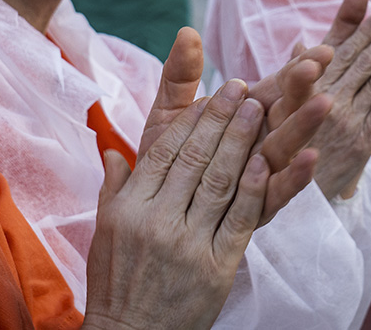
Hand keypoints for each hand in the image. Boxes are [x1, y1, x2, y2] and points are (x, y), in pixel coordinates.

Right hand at [85, 81, 270, 329]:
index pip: (164, 149)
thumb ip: (114, 187)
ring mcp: (187, 243)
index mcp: (129, 206)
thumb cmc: (116, 284)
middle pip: (194, 157)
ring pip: (219, 180)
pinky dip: (253, 187)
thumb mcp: (105, 232)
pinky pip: (238, 219)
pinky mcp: (215, 267)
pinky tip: (265, 160)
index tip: (213, 92)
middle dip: (220, 117)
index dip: (192, 118)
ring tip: (259, 108)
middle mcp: (156, 219)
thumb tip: (114, 151)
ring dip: (241, 139)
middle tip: (241, 87)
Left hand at [138, 28, 331, 225]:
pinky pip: (279, 192)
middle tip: (317, 62)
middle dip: (302, 87)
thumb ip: (180, 75)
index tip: (320, 49)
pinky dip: (294, 177)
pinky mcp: (256, 209)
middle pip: (286, 111)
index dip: (297, 68)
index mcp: (245, 115)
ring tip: (324, 102)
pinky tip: (310, 159)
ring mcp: (260, 175)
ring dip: (306, 125)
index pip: (278, 86)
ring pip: (287, 147)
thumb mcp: (170, 113)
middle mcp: (259, 142)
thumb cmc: (165, 160)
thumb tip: (186, 32)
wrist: (149, 217)